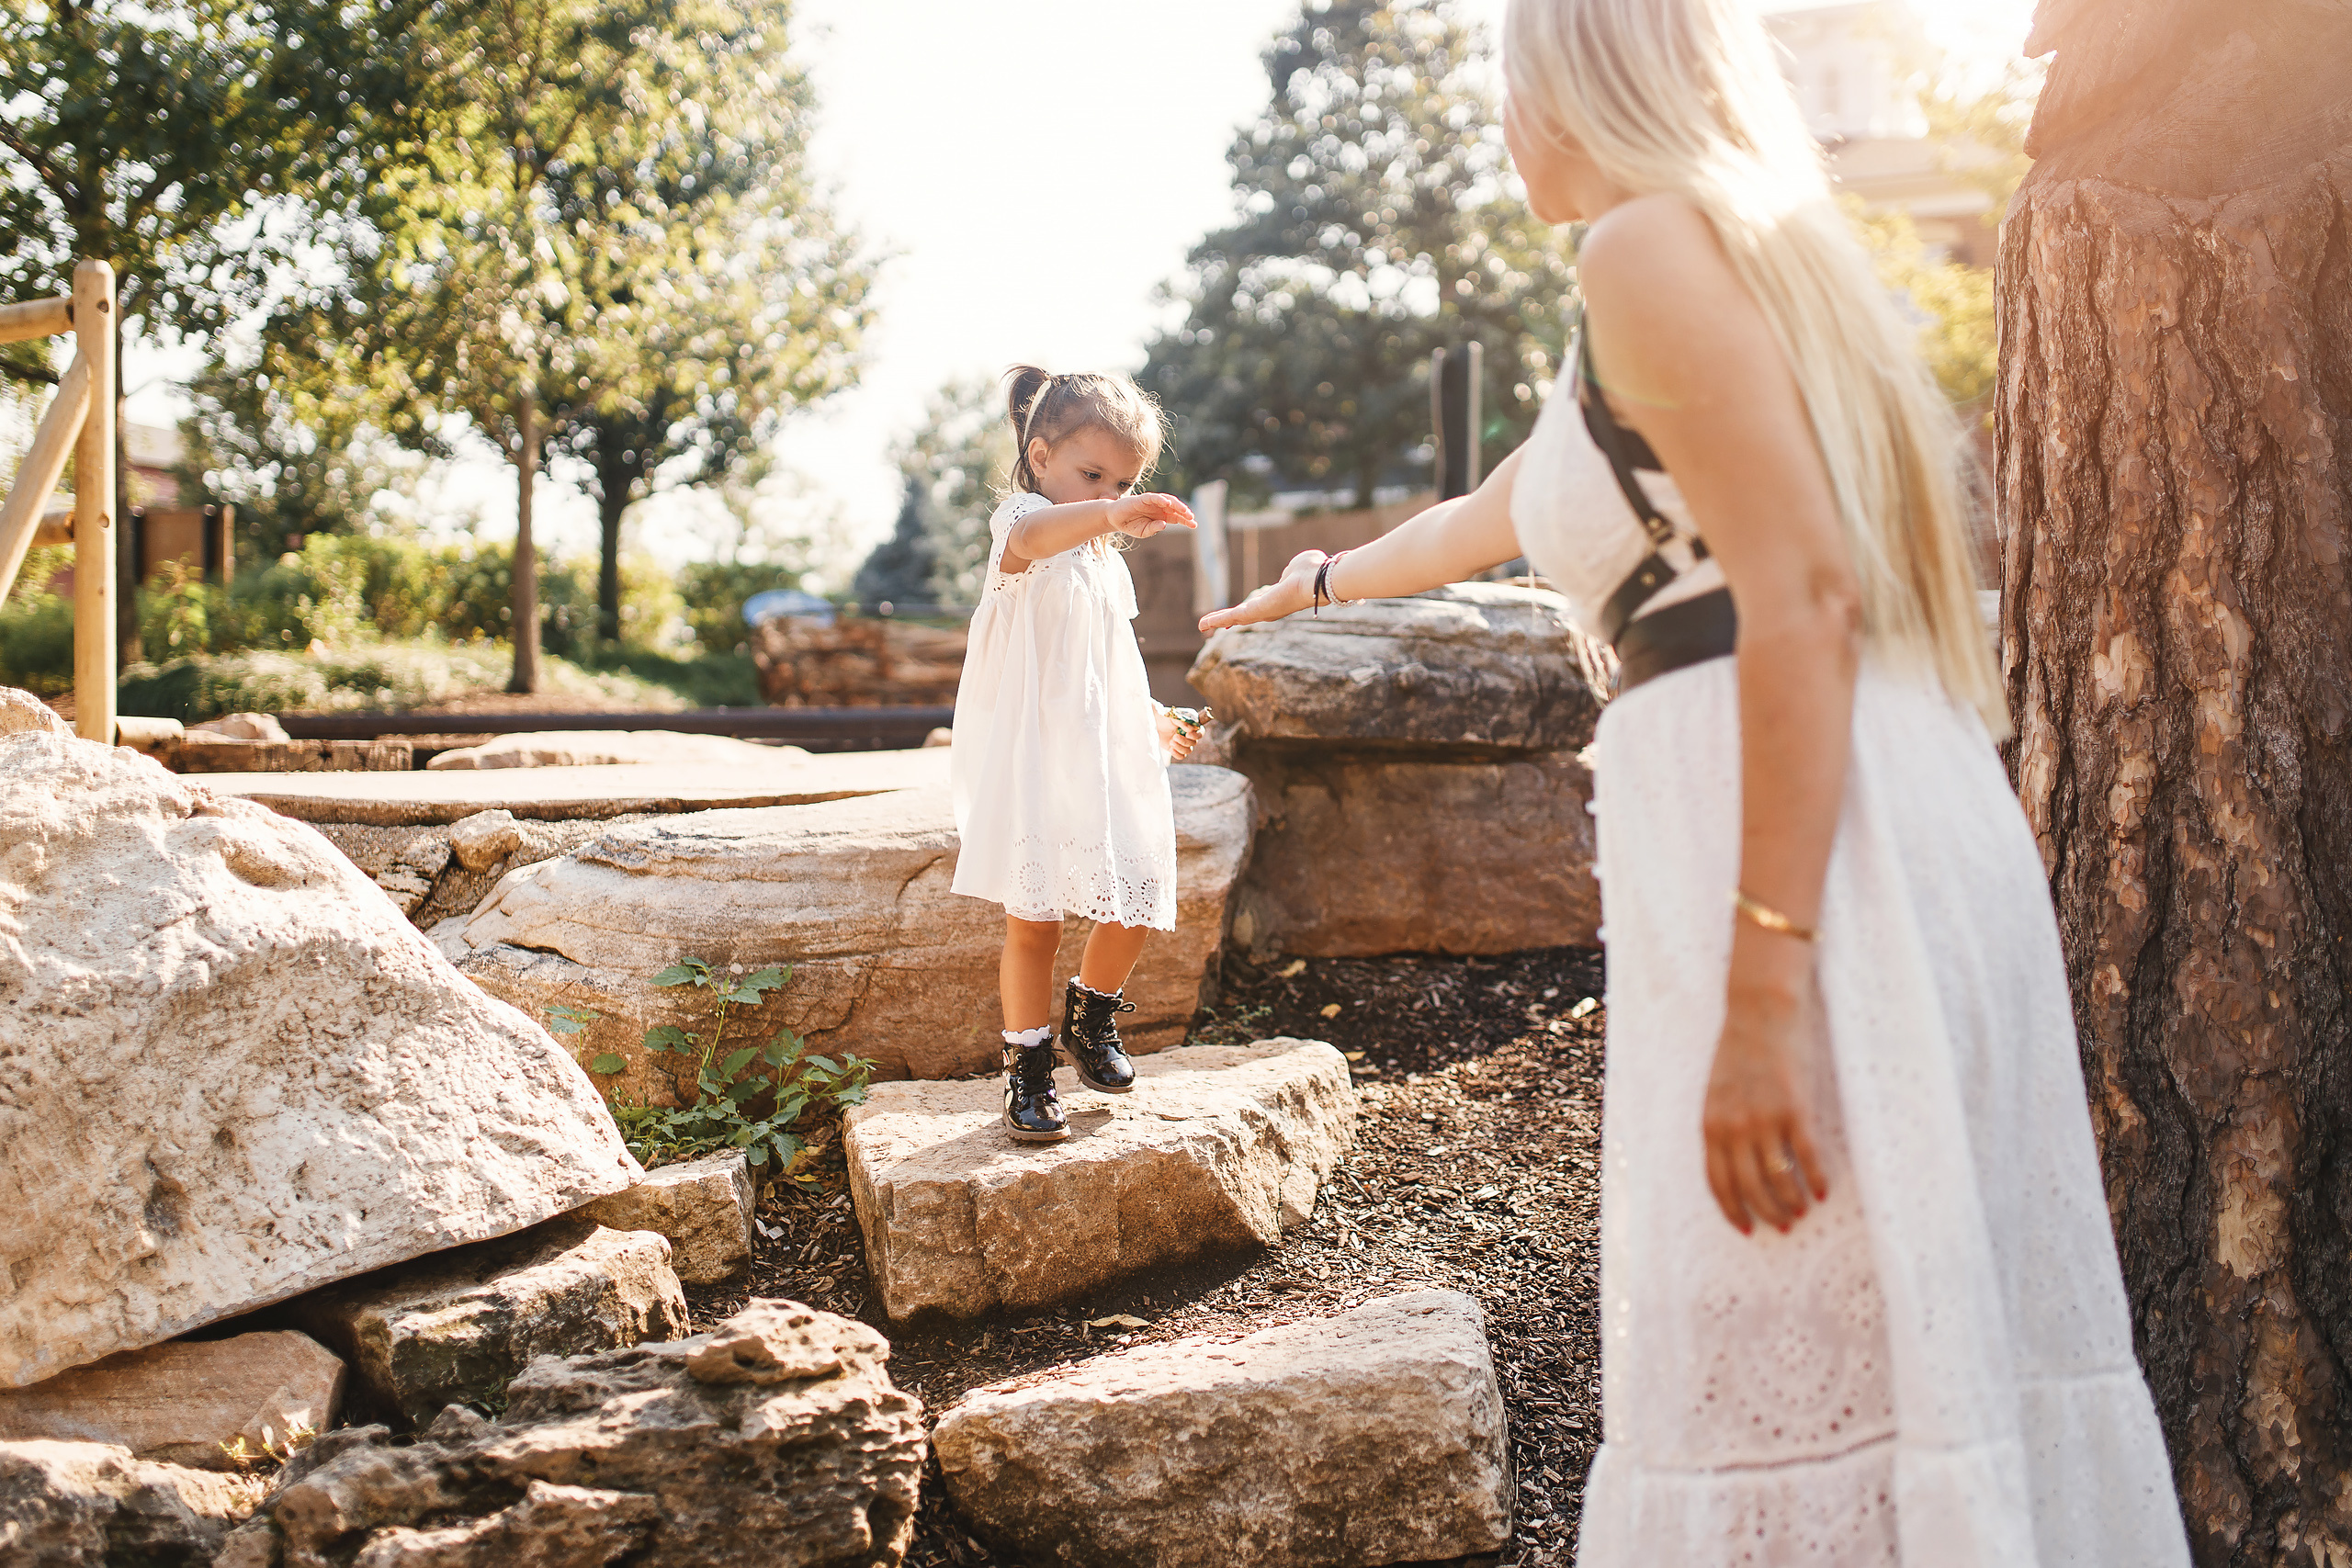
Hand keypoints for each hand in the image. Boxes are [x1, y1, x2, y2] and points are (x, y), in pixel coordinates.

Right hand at [1110, 492, 1195, 538]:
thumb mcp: (1143, 532)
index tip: (1194, 525)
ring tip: (1184, 510)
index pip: (1177, 517)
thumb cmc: (1130, 525)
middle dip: (1184, 512)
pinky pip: (1153, 497)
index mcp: (1161, 516)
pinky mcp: (1142, 498)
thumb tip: (1164, 524)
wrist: (1114, 519)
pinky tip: (1167, 503)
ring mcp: (1151, 502)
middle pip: (1175, 508)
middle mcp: (1159, 508)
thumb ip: (1153, 529)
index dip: (1186, 520)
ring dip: (1176, 504)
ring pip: (1167, 500)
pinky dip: (1160, 499)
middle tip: (1191, 517)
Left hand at [1156, 705, 1208, 761]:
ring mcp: (1183, 742)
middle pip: (1194, 743)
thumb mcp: (1173, 716)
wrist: (1153, 723)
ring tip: (1171, 742)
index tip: (1187, 734)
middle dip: (1184, 741)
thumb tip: (1192, 730)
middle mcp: (1189, 734)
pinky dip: (1177, 754)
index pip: (1201, 732)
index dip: (1196, 735)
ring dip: (1180, 748)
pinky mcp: (1176, 748)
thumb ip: (1183, 722)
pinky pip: (1182, 756)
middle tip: (1174, 736)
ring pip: (1189, 750)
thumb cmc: (1164, 716)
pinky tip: (1171, 749)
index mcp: (1192, 724)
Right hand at [1198, 549, 1325, 633]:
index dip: (1245, 610)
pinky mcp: (1255, 613)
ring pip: (1235, 618)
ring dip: (1217, 621)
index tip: (1235, 614)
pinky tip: (1203, 624)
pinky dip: (1216, 621)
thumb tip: (1296, 568)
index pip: (1257, 606)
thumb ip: (1293, 569)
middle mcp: (1270, 609)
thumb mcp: (1298, 566)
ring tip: (1203, 625)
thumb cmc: (1313, 571)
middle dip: (1226, 620)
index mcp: (1277, 598)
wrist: (1316, 580)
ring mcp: (1262, 613)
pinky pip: (1231, 617)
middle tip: (1212, 625)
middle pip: (1243, 617)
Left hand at [1701, 976, 1827, 1234]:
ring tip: (1802, 1211)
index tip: (1746, 1229)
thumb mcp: (1717, 1093)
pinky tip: (1823, 1191)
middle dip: (1768, 1214)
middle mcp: (1734, 1127)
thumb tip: (1734, 1166)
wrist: (1761, 1014)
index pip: (1718, 1183)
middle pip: (1750, 1188)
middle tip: (1783, 1226)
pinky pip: (1807, 1158)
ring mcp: (1765, 1119)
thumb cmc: (1739, 1052)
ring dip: (1792, 1203)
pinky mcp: (1795, 1110)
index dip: (1733, 1211)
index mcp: (1711, 1124)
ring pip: (1779, 1179)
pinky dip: (1816, 1180)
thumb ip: (1722, 1127)